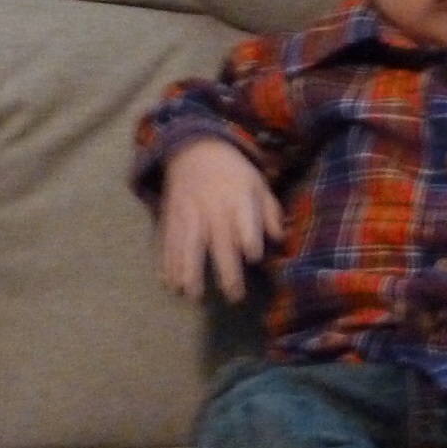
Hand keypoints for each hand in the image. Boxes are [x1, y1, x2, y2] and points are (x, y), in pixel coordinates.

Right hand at [157, 138, 283, 302]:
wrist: (194, 150)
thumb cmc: (233, 174)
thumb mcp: (258, 185)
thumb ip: (270, 213)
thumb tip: (279, 238)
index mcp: (239, 198)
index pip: (244, 219)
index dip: (249, 237)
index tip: (253, 257)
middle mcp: (213, 209)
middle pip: (219, 241)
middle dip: (226, 270)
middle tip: (234, 297)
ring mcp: (189, 214)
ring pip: (188, 245)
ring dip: (188, 272)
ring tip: (190, 296)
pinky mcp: (170, 218)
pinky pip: (168, 243)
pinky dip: (167, 264)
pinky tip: (168, 284)